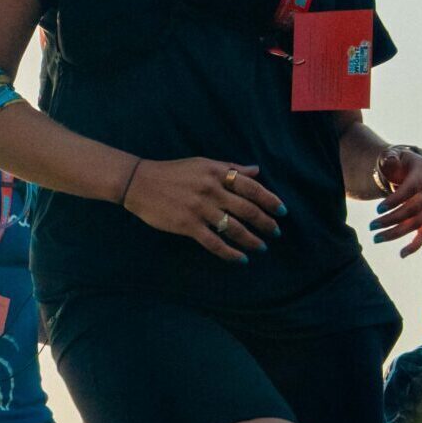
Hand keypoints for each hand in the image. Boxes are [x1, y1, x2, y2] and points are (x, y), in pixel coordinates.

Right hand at [123, 159, 282, 261]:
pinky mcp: (188, 225)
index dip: (270, 200)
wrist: (139, 183)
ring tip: (262, 247)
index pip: (252, 188)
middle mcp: (212, 190)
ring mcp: (200, 209)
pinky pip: (214, 242)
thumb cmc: (172, 172)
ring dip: (252, 240)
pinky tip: (241, 259)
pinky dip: (230, 253)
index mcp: (217, 173)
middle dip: (266, 223)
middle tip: (276, 232)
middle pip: (247, 210)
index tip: (282, 211)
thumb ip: (230, 168)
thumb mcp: (202, 163)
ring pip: (234, 228)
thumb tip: (256, 171)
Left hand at [369, 147, 421, 258]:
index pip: (412, 188)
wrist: (403, 169)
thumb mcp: (390, 156)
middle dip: (393, 218)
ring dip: (398, 232)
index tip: (377, 210)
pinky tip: (402, 254)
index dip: (395, 200)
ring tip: (376, 238)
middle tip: (372, 226)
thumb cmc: (394, 162)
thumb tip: (389, 161)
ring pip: (420, 222)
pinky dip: (416, 244)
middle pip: (416, 207)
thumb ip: (389, 158)